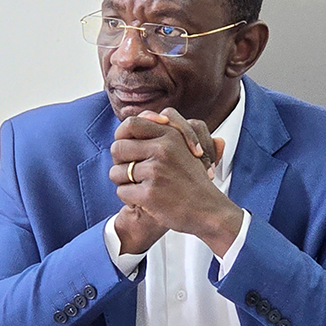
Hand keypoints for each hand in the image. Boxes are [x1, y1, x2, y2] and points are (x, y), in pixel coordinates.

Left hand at [109, 109, 242, 255]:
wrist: (209, 211)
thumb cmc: (193, 181)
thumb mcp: (185, 148)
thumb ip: (165, 132)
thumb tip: (144, 115)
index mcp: (171, 135)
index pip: (131, 124)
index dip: (122, 135)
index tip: (128, 147)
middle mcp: (163, 149)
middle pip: (118, 147)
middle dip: (120, 162)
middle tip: (132, 173)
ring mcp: (156, 171)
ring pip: (116, 172)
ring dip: (124, 183)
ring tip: (141, 188)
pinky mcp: (149, 193)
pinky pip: (122, 192)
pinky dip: (130, 199)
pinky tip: (145, 201)